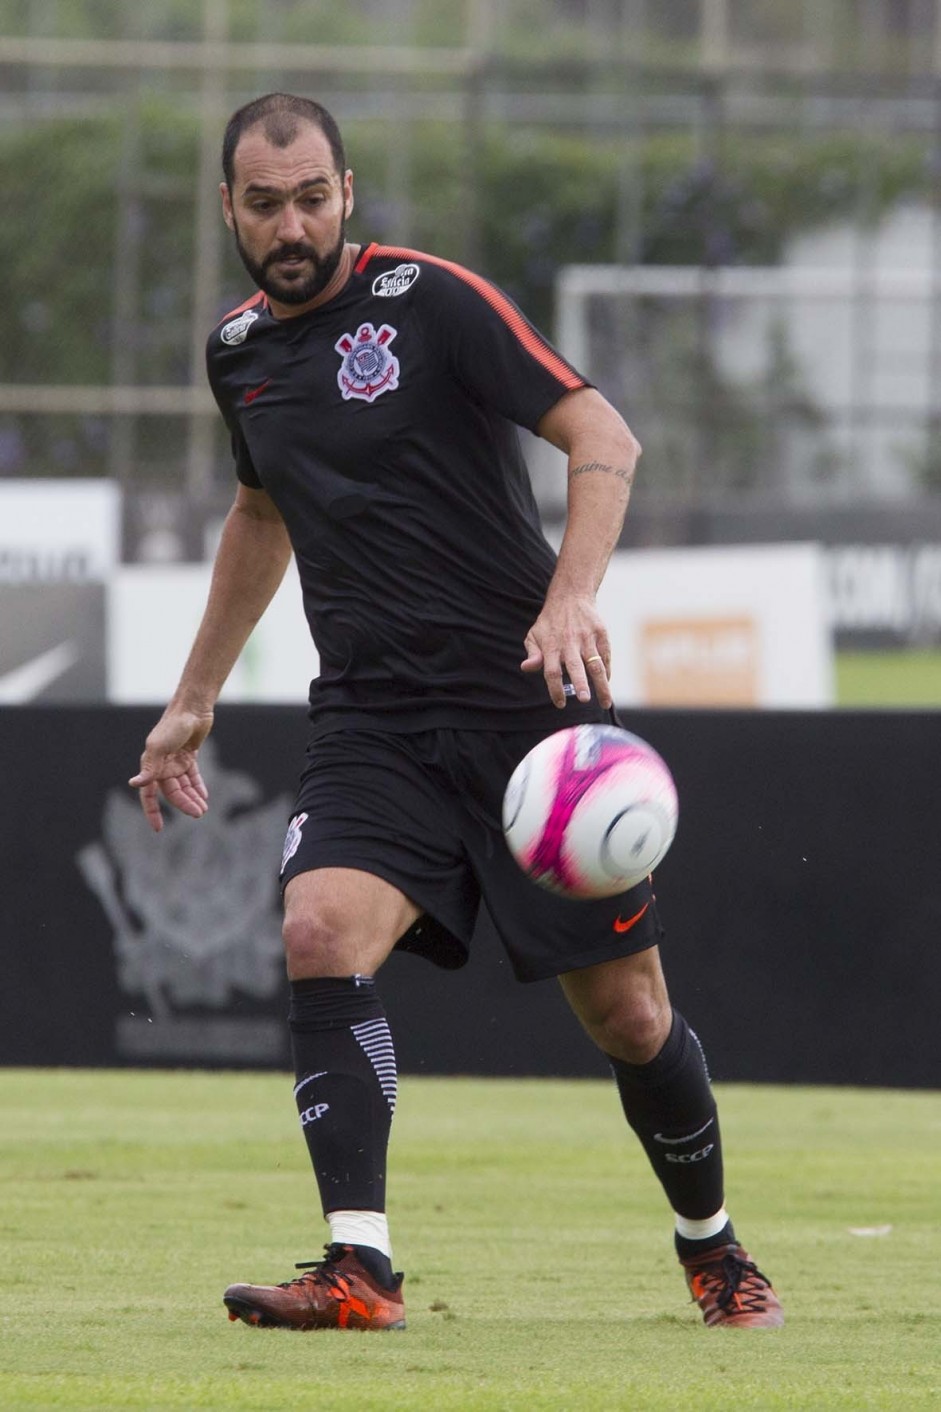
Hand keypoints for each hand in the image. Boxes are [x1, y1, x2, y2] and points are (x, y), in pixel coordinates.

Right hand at [128, 708, 213, 832]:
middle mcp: (162, 765)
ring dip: (193, 798)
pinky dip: (198, 787)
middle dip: (184, 804)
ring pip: (184, 787)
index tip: (158, 828)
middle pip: (172, 793)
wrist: (192, 707)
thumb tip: (134, 784)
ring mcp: (176, 761)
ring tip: (203, 809)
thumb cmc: (173, 725)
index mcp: (151, 764)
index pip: (149, 794)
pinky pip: (193, 776)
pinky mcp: (189, 756)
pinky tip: (205, 796)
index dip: (152, 811)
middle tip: (198, 814)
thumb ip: (149, 767)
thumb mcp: (159, 746)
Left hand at [521, 594, 612, 708]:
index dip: (555, 689)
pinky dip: (607, 671)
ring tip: (605, 703)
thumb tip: (526, 667)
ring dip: (602, 685)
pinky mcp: (601, 633)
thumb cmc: (550, 622)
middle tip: (584, 700)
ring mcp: (587, 638)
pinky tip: (606, 682)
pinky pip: (606, 656)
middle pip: (575, 667)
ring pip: (596, 664)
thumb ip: (532, 653)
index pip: (552, 672)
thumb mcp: (534, 634)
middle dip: (581, 684)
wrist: (571, 595)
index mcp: (551, 646)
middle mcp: (570, 642)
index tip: (560, 703)